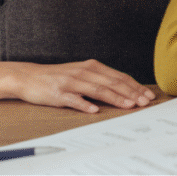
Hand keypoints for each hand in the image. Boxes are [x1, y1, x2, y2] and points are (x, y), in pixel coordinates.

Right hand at [8, 59, 155, 112]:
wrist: (29, 77)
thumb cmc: (59, 77)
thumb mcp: (82, 74)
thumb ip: (100, 80)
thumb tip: (124, 89)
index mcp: (92, 67)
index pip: (118, 77)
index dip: (134, 86)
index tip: (147, 95)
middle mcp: (84, 72)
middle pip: (112, 83)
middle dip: (131, 93)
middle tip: (144, 102)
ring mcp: (71, 82)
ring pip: (97, 90)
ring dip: (115, 98)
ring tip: (128, 105)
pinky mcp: (58, 93)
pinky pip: (73, 99)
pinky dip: (84, 104)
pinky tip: (94, 110)